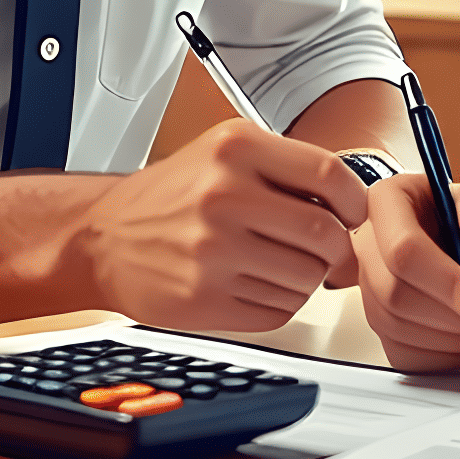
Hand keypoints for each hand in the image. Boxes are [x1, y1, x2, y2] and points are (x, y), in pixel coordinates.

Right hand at [75, 121, 368, 330]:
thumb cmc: (173, 194)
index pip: (330, 175)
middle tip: (327, 251)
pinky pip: (278, 310)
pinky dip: (280, 301)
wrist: (103, 236)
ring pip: (307, 278)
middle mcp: (224, 196)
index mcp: (236, 148)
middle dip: (337, 249)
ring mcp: (213, 252)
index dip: (355, 201)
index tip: (353, 214)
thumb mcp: (226, 151)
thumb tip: (354, 203)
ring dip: (308, 278)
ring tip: (279, 263)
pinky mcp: (205, 299)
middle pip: (325, 234)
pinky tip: (256, 282)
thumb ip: (288, 167)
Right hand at [354, 174, 459, 370]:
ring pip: (396, 327)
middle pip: (393, 293)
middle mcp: (367, 244)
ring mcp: (368, 287)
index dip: (445, 281)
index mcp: (387, 202)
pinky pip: (402, 353)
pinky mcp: (381, 324)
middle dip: (451, 315)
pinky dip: (444, 356)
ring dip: (451, 339)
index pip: (403, 249)